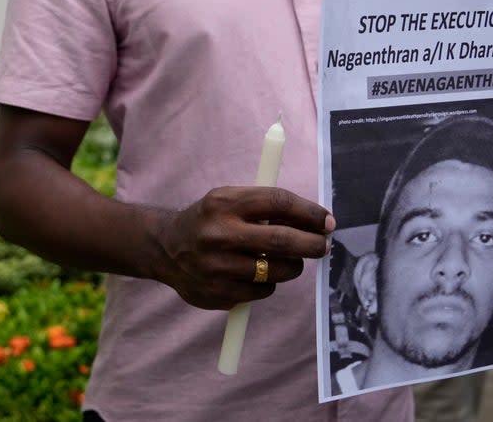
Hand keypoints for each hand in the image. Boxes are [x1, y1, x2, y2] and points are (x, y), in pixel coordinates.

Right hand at [154, 186, 334, 309]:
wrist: (165, 248)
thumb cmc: (210, 221)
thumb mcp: (228, 200)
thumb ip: (266, 205)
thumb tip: (317, 220)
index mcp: (224, 203)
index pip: (278, 203)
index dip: (309, 213)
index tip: (326, 221)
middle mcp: (218, 234)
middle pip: (283, 241)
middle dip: (313, 244)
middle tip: (323, 245)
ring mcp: (216, 267)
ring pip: (277, 271)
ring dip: (291, 266)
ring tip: (284, 259)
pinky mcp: (217, 293)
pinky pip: (262, 290)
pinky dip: (268, 282)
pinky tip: (254, 273)